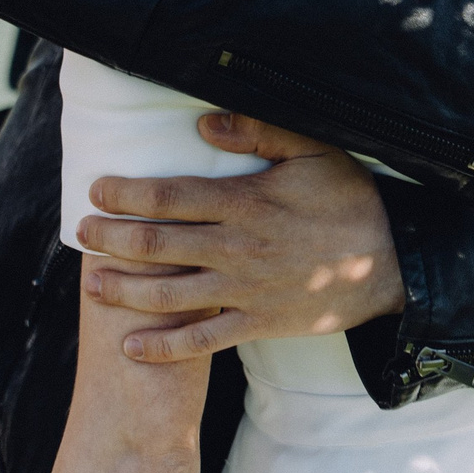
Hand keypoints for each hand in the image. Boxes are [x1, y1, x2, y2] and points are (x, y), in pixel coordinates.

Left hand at [77, 114, 404, 362]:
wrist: (393, 264)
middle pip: (156, 245)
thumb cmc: (351, 201)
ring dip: (123, 290)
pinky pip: (201, 341)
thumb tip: (202, 125)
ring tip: (91, 283)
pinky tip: (130, 346)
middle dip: (111, 238)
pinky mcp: (257, 324)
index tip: (97, 189)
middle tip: (81, 231)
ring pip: (168, 295)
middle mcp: (236, 248)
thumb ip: (259, 132)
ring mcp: (244, 291)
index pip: (169, 196)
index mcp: (245, 202)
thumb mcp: (314, 151)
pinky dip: (162, 347)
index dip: (126, 193)